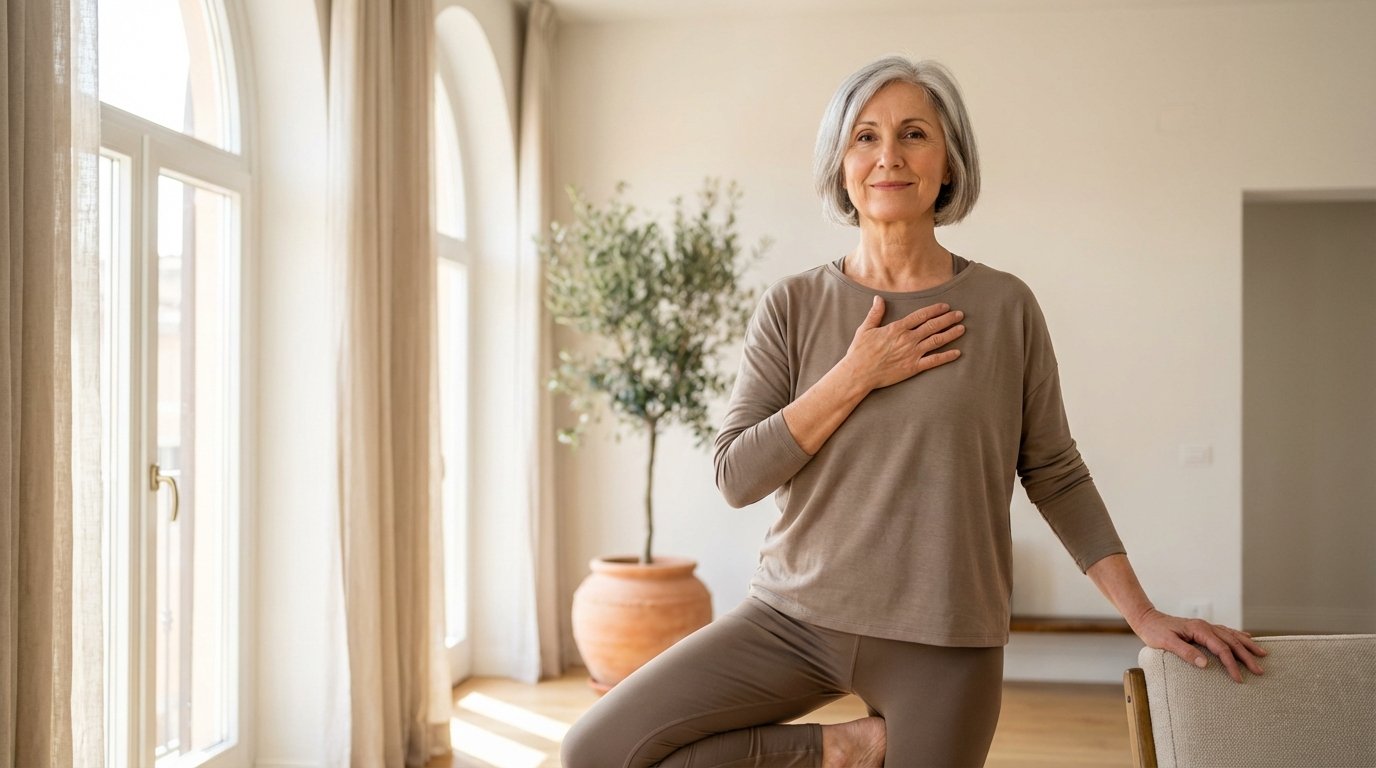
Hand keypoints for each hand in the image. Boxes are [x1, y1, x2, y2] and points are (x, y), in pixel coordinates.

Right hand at [844, 296, 964, 392]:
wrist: (859, 373)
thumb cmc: (860, 352)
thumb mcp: (865, 329)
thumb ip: (875, 313)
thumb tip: (878, 298)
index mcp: (897, 328)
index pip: (921, 315)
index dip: (935, 310)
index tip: (945, 306)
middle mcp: (907, 339)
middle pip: (933, 326)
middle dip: (948, 319)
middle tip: (959, 314)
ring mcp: (912, 353)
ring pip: (936, 340)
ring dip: (951, 334)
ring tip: (962, 328)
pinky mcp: (913, 367)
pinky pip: (933, 361)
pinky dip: (946, 356)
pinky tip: (957, 353)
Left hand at [1131, 607, 1268, 682]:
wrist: (1147, 619)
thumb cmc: (1154, 632)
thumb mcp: (1166, 643)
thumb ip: (1185, 652)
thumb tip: (1205, 664)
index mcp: (1199, 629)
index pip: (1221, 649)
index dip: (1231, 664)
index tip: (1239, 678)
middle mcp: (1205, 626)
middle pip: (1232, 642)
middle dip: (1247, 656)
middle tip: (1260, 670)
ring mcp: (1205, 626)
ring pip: (1232, 635)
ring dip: (1247, 645)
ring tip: (1263, 654)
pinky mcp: (1203, 629)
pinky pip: (1225, 632)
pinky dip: (1238, 636)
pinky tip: (1247, 638)